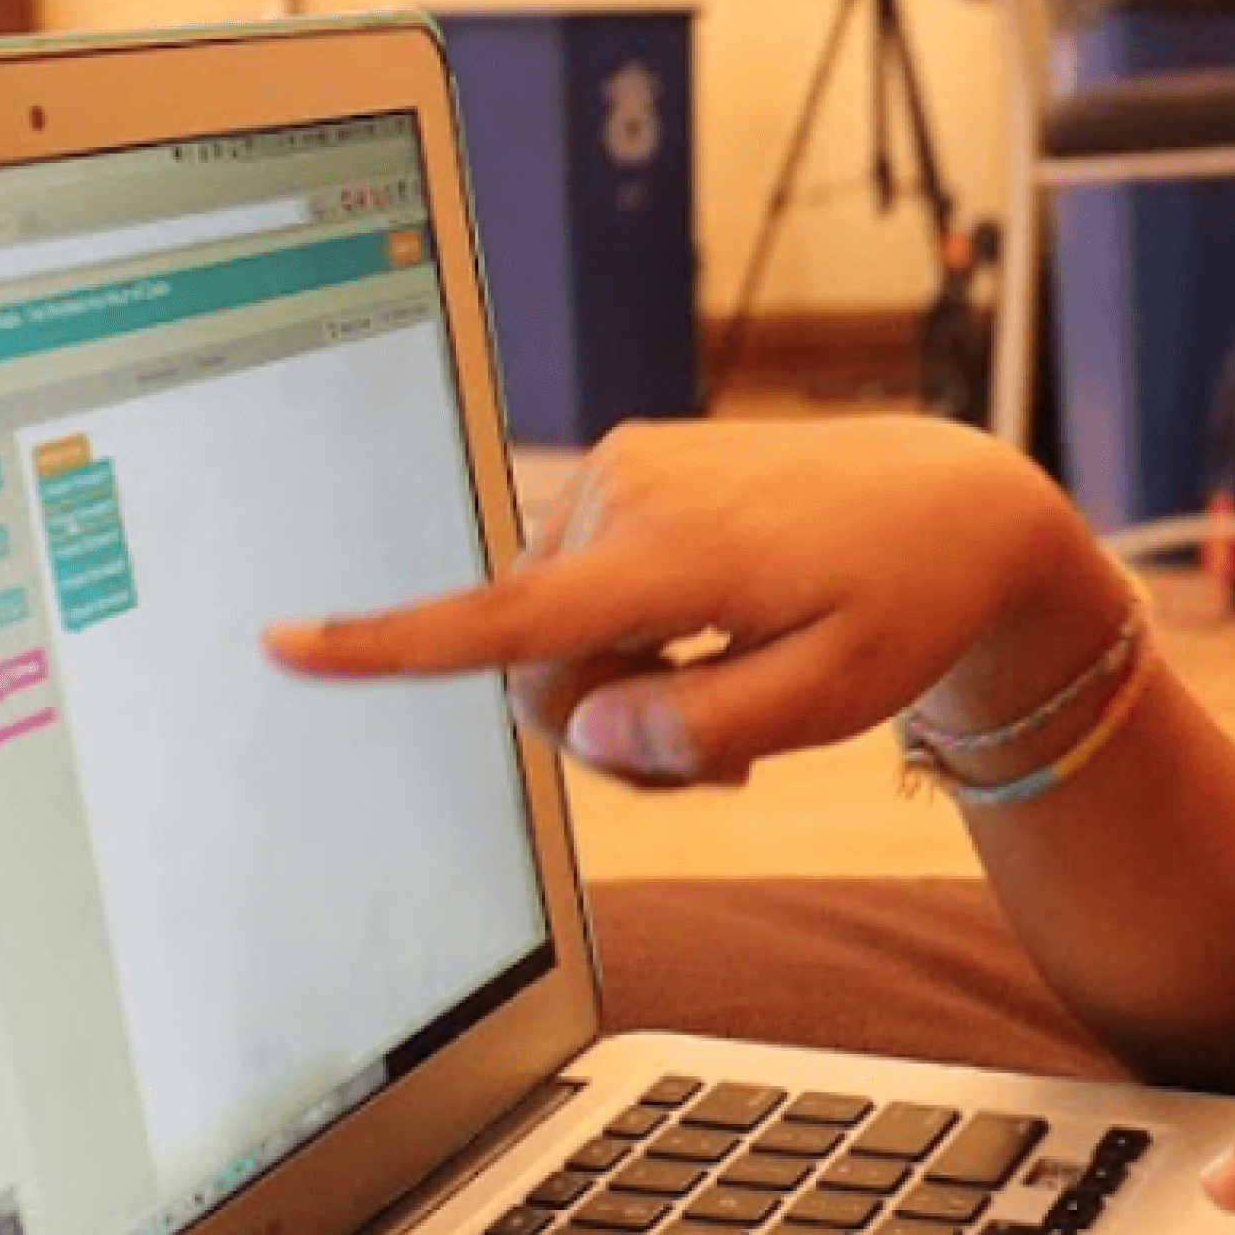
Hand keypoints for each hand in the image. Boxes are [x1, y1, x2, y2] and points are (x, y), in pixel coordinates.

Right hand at [263, 415, 1095, 785]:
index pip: (510, 617)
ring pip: (552, 632)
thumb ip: (699, 727)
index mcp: (678, 552)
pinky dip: (630, 633)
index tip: (282, 644)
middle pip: (538, 667)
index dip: (389, 644)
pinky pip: (577, 585)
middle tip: (718, 767)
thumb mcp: (830, 698)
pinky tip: (711, 638)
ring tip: (735, 698)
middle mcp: (628, 494)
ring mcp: (619, 471)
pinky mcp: (623, 467)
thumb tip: (580, 729)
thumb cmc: (904, 604)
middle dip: (606, 732)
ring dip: (624, 687)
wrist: (952, 504)